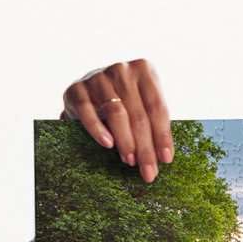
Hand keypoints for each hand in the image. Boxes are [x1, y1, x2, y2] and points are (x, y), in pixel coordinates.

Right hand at [60, 59, 171, 182]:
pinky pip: (87, 110)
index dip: (163, 135)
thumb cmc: (124, 103)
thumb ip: (152, 124)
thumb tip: (163, 158)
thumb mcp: (142, 107)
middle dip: (145, 147)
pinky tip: (107, 144)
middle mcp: (121, 70)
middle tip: (149, 171)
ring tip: (130, 161)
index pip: (157, 108)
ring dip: (125, 141)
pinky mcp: (76, 88)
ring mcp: (97, 77)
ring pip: (116, 113)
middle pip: (138, 114)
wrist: (87, 92)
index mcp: (144, 71)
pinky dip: (97, 129)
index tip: (166, 159)